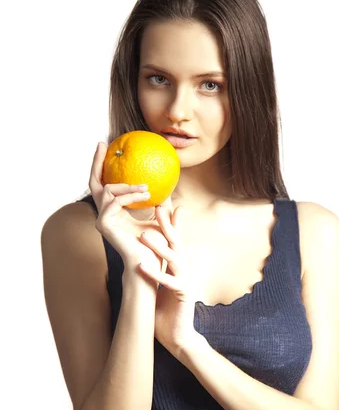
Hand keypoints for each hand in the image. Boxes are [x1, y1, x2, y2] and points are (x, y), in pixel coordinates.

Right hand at [89, 141, 172, 270]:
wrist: (150, 264)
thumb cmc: (156, 246)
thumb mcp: (161, 219)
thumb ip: (162, 204)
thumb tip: (171, 190)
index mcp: (115, 211)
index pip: (106, 185)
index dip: (104, 166)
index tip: (108, 146)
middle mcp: (105, 213)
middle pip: (95, 182)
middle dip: (98, 161)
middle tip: (104, 144)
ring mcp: (102, 219)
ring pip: (108, 190)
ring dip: (128, 186)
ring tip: (146, 188)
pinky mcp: (103, 225)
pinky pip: (112, 202)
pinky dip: (128, 196)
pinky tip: (143, 194)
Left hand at [137, 204, 199, 358]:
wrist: (178, 336)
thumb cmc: (166, 310)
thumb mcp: (159, 284)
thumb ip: (155, 268)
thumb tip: (140, 255)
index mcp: (178, 266)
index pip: (174, 240)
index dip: (170, 223)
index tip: (163, 204)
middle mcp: (184, 270)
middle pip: (177, 243)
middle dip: (168, 224)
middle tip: (158, 206)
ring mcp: (185, 281)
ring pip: (174, 259)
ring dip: (159, 246)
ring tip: (143, 234)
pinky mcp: (183, 295)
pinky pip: (169, 282)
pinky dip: (155, 274)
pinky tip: (142, 266)